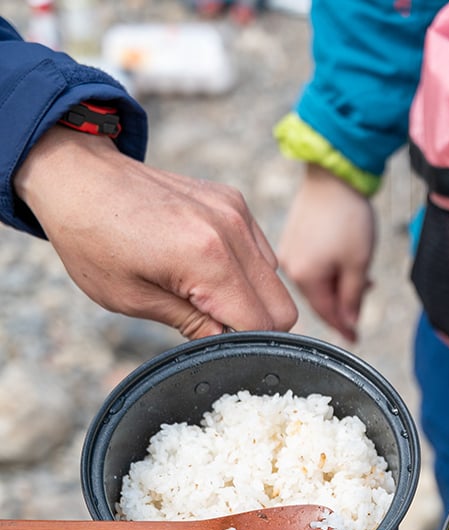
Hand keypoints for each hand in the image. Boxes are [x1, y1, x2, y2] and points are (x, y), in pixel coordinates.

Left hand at [13, 127, 297, 338]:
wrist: (78, 176)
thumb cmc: (93, 240)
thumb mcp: (133, 300)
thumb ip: (192, 326)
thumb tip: (227, 345)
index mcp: (207, 258)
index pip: (261, 326)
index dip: (241, 345)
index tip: (213, 345)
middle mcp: (232, 231)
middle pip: (281, 308)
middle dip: (254, 326)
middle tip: (210, 325)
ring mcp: (236, 212)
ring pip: (275, 282)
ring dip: (249, 298)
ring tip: (202, 294)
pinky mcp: (233, 202)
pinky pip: (261, 253)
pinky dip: (244, 271)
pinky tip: (206, 268)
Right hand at [278, 165, 374, 341]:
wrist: (334, 176)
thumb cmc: (348, 217)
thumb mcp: (358, 264)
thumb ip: (353, 297)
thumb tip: (349, 321)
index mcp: (305, 277)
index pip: (326, 314)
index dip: (344, 328)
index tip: (356, 339)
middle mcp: (290, 268)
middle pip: (320, 300)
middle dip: (343, 304)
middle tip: (365, 301)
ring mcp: (289, 253)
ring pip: (317, 283)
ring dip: (339, 286)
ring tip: (362, 278)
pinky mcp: (293, 239)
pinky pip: (312, 267)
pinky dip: (330, 271)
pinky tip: (346, 264)